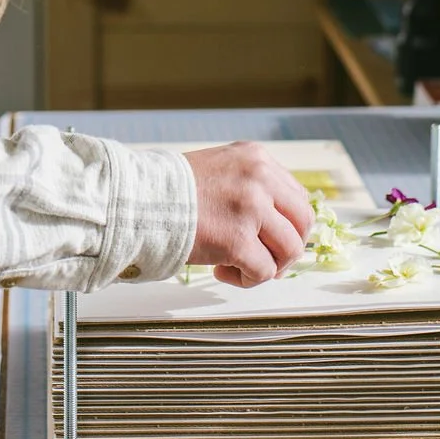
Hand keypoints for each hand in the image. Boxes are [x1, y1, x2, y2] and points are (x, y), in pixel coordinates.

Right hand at [182, 141, 311, 287]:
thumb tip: (277, 221)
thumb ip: (250, 185)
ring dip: (268, 266)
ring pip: (288, 249)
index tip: (271, 240)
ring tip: (238, 267)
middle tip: (267, 261)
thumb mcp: (220, 170)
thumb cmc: (170, 191)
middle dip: (289, 248)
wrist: (137, 200)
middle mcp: (259, 177)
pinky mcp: (237, 239)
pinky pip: (263, 271)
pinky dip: (247, 280)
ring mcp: (251, 208)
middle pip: (303, 222)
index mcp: (256, 158)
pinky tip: (221, 271)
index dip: (289, 225)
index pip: (297, 196)